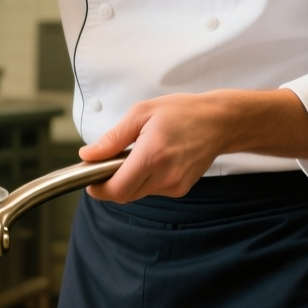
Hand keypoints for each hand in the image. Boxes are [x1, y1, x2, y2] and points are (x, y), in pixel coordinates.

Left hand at [78, 90, 307, 202]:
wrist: (219, 122)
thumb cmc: (182, 113)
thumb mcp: (141, 114)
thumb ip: (112, 138)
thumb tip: (88, 154)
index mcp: (152, 154)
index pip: (117, 189)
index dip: (98, 189)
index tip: (91, 180)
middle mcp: (165, 175)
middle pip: (125, 195)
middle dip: (112, 182)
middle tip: (111, 161)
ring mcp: (175, 185)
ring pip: (138, 194)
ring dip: (130, 180)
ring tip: (139, 155)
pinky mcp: (180, 189)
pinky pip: (152, 191)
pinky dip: (145, 179)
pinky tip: (154, 160)